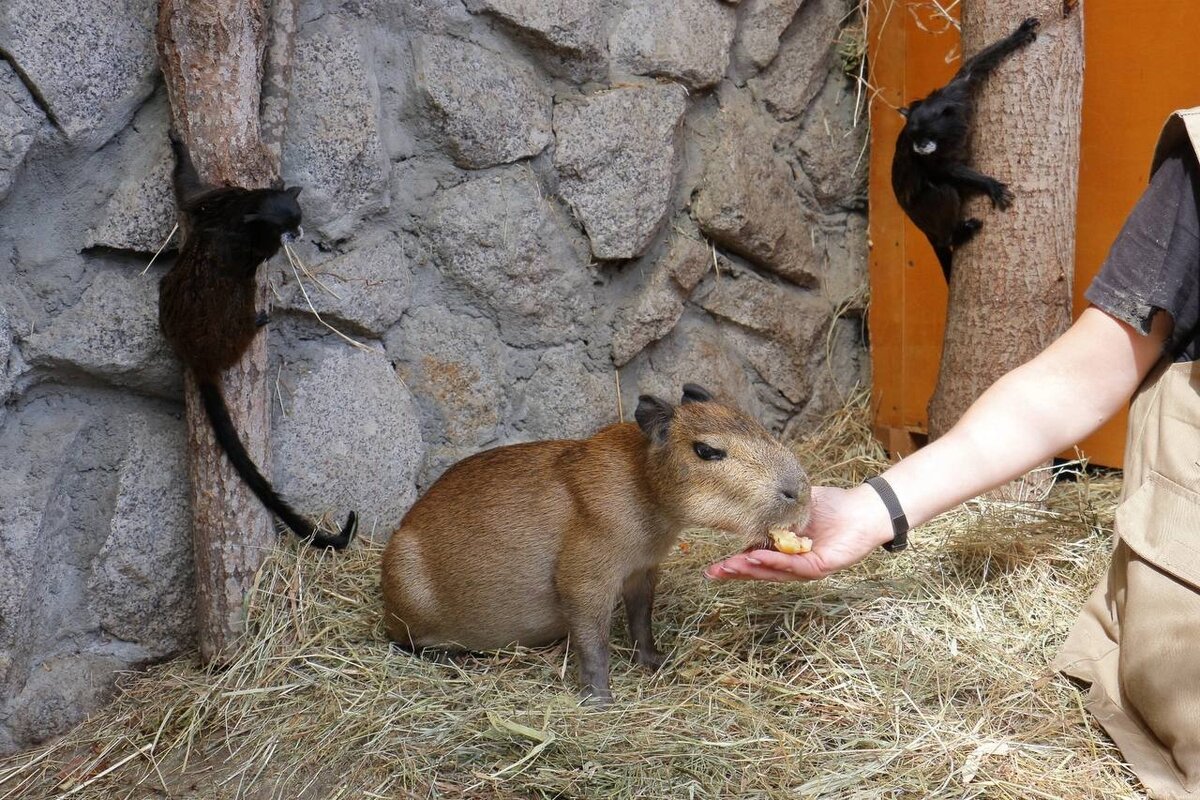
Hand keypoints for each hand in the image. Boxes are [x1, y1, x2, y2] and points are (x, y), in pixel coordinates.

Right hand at [703, 484, 894, 581]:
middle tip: (713, 573)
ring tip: (731, 565)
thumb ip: (774, 508)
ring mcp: (808, 567)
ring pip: (775, 572)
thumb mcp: (795, 505)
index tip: (712, 568)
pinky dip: (775, 561)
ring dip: (751, 568)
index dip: (735, 564)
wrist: (865, 507)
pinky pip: (795, 565)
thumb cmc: (834, 506)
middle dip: (736, 572)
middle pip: (761, 572)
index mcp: (786, 551)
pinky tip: (757, 556)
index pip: (757, 559)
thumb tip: (747, 498)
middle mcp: (795, 564)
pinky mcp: (821, 566)